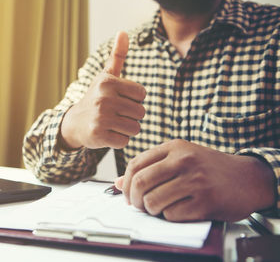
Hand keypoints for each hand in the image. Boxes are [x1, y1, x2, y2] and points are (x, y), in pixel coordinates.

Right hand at [59, 31, 145, 149]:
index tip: (121, 100)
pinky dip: (119, 140)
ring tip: (113, 124)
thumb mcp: (105, 76)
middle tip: (116, 114)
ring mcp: (100, 118)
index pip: (142, 94)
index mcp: (107, 82)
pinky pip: (124, 141)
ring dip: (127, 129)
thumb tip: (123, 32)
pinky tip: (108, 133)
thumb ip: (117, 56)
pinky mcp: (98, 135)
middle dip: (131, 116)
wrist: (74, 122)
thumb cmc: (96, 97)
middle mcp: (103, 99)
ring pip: (135, 128)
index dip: (135, 100)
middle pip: (140, 112)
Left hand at [115, 139, 275, 221]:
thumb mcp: (180, 159)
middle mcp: (184, 161)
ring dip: (151, 210)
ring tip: (160, 207)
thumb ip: (150, 167)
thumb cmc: (208, 168)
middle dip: (133, 199)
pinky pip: (171, 215)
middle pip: (140, 183)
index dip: (125, 182)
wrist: (246, 178)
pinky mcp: (204, 202)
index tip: (127, 193)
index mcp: (175, 147)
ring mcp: (195, 181)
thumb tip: (117, 183)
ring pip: (153, 201)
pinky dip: (170, 217)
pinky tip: (179, 210)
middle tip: (138, 205)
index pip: (135, 164)